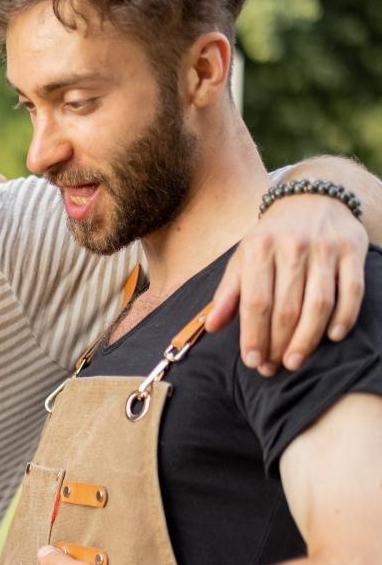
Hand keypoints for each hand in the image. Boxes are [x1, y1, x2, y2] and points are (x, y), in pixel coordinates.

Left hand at [208, 195, 366, 375]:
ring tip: (296, 361)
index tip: (252, 361)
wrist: (312, 197)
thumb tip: (212, 327)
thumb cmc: (272, 236)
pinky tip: (332, 337)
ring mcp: (324, 248)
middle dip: (278, 343)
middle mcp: (291, 247)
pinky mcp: (352, 250)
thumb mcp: (243, 256)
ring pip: (318, 304)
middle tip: (274, 368)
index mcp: (258, 248)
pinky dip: (343, 317)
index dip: (253, 335)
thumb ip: (228, 292)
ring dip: (307, 339)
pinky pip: (351, 291)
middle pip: (287, 307)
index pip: (255, 301)